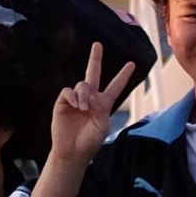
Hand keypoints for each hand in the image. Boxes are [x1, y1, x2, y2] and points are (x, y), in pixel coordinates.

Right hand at [47, 41, 139, 166]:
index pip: (115, 87)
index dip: (123, 76)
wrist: (73, 151)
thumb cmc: (90, 141)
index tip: (132, 64)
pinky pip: (68, 91)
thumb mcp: (102, 125)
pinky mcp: (63, 102)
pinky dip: (73, 96)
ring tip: (83, 108)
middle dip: (95, 59)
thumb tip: (86, 97)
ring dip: (84, 95)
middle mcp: (90, 98)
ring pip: (82, 84)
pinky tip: (75, 105)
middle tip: (97, 45)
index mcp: (103, 104)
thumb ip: (100, 108)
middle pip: (93, 74)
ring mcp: (76, 99)